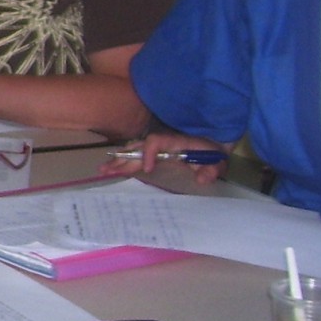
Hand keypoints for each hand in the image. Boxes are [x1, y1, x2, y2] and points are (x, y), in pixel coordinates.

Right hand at [102, 131, 227, 185]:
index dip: (148, 153)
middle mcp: (162, 142)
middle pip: (138, 147)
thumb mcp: (217, 161)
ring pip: (133, 150)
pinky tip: (112, 168)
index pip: (156, 141)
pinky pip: (135, 153)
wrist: (212, 144)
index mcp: (175, 142)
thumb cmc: (212, 152)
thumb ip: (212, 169)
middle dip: (123, 159)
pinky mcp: (153, 152)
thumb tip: (202, 179)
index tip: (147, 169)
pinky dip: (123, 160)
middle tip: (107, 171)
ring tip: (103, 170)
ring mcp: (156, 147)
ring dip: (118, 160)